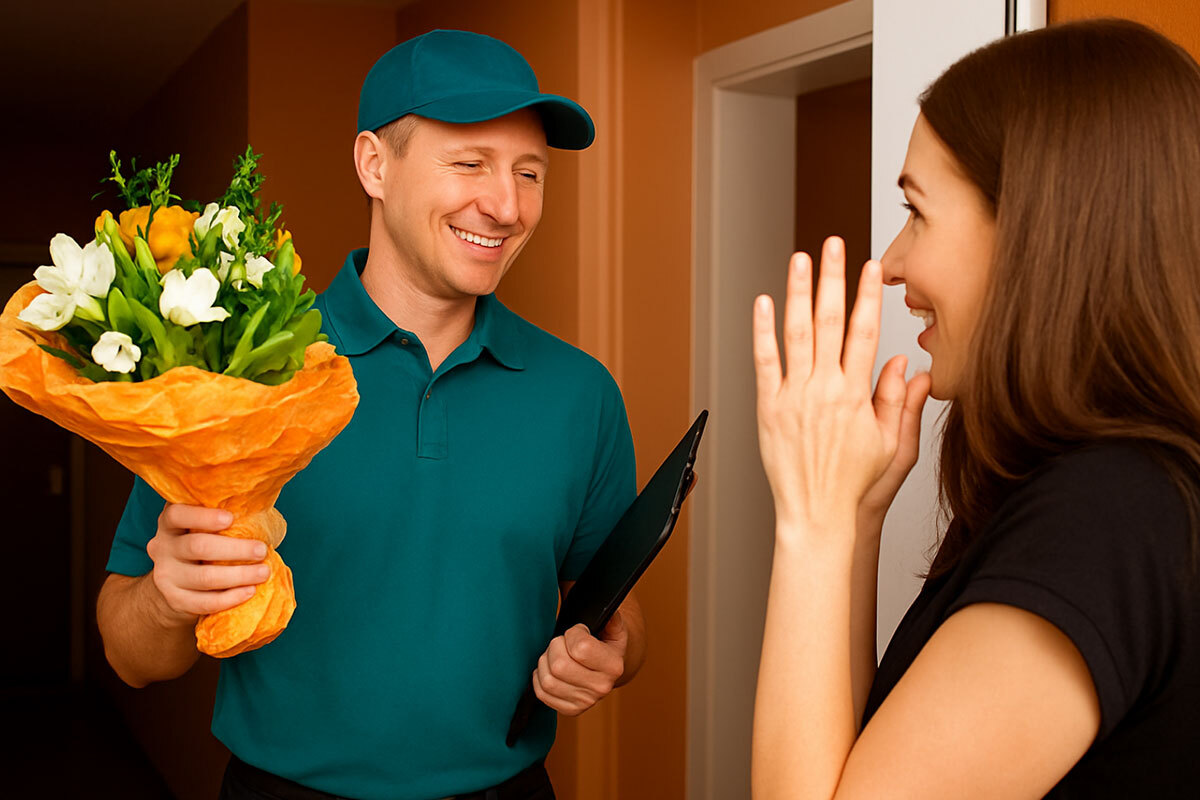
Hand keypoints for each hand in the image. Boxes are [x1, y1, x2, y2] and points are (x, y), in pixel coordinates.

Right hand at [146, 503, 269, 623]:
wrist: (177, 582)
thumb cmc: (205, 542)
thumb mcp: (205, 525)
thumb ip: (223, 516)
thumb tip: (259, 508)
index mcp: (170, 523)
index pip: (177, 514)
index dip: (203, 516)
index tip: (231, 518)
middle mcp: (162, 547)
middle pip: (197, 547)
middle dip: (234, 549)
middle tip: (262, 550)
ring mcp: (165, 575)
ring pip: (204, 577)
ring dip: (239, 575)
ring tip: (263, 572)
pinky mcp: (174, 599)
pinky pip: (204, 602)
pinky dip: (230, 598)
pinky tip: (249, 591)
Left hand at [532, 613, 627, 715]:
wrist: (607, 668)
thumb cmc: (606, 643)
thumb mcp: (613, 628)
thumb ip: (611, 619)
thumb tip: (609, 613)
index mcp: (613, 666)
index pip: (580, 648)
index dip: (573, 633)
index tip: (579, 631)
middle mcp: (601, 687)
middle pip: (559, 666)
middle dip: (555, 647)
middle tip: (563, 642)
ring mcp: (585, 701)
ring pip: (547, 680)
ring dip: (545, 662)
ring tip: (556, 655)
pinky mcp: (570, 710)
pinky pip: (542, 693)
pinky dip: (540, 677)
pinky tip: (550, 669)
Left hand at [753, 237, 920, 535]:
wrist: (817, 513)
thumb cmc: (855, 484)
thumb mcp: (892, 445)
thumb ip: (901, 402)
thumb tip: (911, 366)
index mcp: (856, 394)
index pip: (864, 332)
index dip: (867, 295)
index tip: (871, 267)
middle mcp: (824, 389)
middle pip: (829, 321)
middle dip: (833, 279)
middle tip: (833, 245)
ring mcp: (794, 396)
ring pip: (796, 333)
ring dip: (798, 292)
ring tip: (800, 259)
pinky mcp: (768, 408)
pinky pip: (764, 362)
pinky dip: (763, 331)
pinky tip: (764, 303)